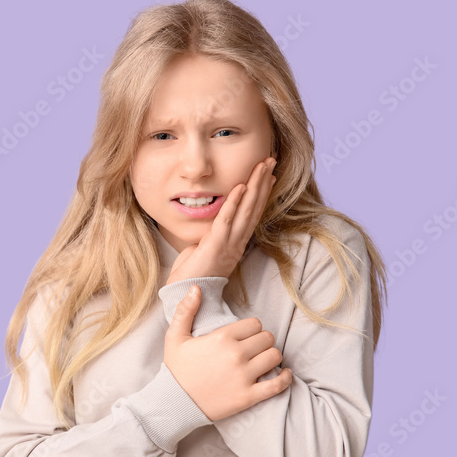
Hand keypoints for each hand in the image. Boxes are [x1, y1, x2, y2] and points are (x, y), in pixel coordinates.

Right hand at [164, 285, 291, 420]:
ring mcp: (244, 376)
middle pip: (267, 338)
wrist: (174, 402)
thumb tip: (196, 288)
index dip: (251, 328)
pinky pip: (278, 384)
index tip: (244, 336)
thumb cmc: (176, 368)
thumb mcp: (175, 336)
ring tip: (262, 359)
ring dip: (271, 356)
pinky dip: (286, 378)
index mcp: (221, 338)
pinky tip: (284, 373)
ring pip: (275, 356)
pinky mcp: (249, 396)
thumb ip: (185, 310)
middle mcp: (236, 355)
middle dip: (262, 340)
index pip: (254, 324)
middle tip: (253, 347)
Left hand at [166, 155, 277, 284]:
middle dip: (263, 182)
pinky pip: (226, 220)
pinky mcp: (215, 246)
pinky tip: (240, 186)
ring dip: (255, 186)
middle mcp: (236, 242)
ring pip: (246, 210)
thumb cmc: (192, 275)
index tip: (269, 176)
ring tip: (263, 166)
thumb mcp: (202, 250)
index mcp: (235, 242)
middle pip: (254, 207)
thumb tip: (208, 229)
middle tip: (271, 161)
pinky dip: (233, 203)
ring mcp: (228, 244)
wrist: (185, 296)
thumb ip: (209, 237)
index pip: (252, 213)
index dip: (261, 193)